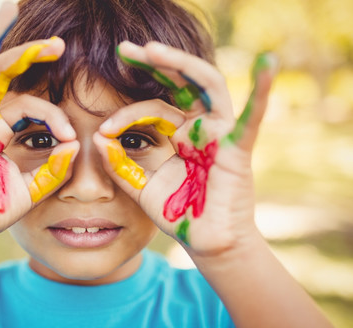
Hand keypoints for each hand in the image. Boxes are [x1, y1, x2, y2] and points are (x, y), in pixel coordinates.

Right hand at [0, 2, 77, 248]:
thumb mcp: (32, 188)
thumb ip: (53, 169)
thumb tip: (74, 145)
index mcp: (1, 130)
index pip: (31, 106)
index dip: (53, 115)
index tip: (69, 138)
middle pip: (6, 74)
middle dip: (30, 53)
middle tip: (59, 42)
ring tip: (11, 7)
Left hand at [94, 41, 276, 256]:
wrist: (205, 242)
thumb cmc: (178, 213)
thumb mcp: (141, 186)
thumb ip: (120, 165)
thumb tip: (96, 138)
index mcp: (178, 133)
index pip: (152, 108)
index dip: (125, 114)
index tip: (101, 130)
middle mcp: (200, 126)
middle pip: (181, 83)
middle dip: (155, 62)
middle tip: (126, 48)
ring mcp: (220, 134)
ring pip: (207, 86)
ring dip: (182, 65)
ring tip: (151, 50)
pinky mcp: (237, 148)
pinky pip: (250, 119)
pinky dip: (261, 92)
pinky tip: (268, 62)